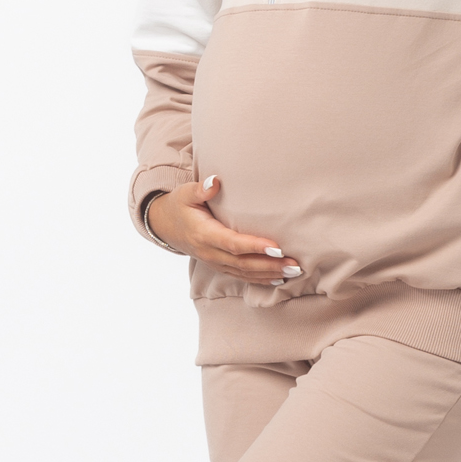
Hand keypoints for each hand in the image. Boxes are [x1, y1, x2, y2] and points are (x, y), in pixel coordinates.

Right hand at [146, 176, 302, 283]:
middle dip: (270, 265)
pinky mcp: (219, 266)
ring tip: (294, 272)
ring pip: (244, 273)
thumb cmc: (179, 206)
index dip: (255, 247)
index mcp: (204, 235)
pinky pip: (241, 276)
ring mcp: (214, 262)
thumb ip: (200, 189)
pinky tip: (278, 280)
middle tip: (295, 265)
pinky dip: (260, 279)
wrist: (165, 226)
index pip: (233, 243)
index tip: (277, 248)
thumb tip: (214, 181)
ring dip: (270, 274)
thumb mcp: (185, 194)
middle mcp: (210, 253)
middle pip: (243, 263)